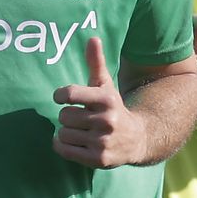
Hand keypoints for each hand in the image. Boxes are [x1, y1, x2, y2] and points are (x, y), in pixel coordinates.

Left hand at [53, 37, 145, 167]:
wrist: (136, 139)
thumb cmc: (113, 108)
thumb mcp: (106, 86)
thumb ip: (96, 63)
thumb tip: (92, 38)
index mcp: (107, 99)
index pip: (70, 94)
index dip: (60, 95)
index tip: (61, 97)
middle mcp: (107, 121)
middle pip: (64, 116)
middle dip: (67, 116)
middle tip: (78, 118)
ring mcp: (102, 142)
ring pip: (62, 133)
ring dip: (66, 132)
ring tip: (79, 131)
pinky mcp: (98, 159)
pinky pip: (64, 150)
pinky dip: (62, 146)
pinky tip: (73, 142)